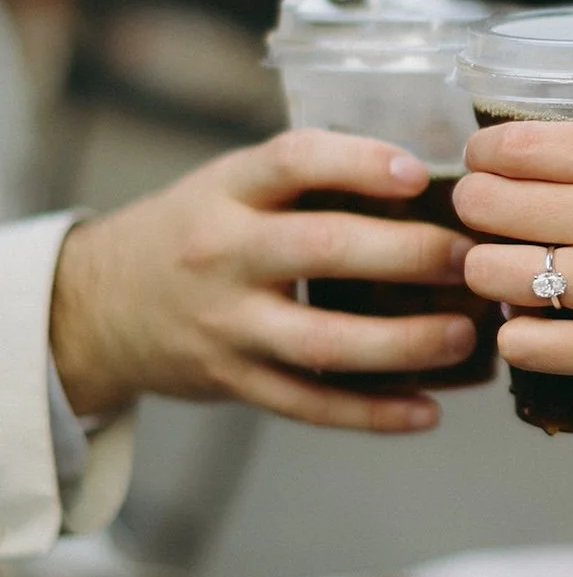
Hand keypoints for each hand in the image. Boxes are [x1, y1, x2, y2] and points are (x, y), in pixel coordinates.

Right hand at [51, 129, 476, 432]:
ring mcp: (227, 325)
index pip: (292, 162)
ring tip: (463, 336)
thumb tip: (431, 191)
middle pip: (320, 250)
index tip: (418, 173)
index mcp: (227, 191)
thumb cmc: (196, 233)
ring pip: (322, 342)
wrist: (99, 306)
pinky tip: (427, 412)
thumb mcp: (230, 187)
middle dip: (405, 254)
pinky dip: (371, 414)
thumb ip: (308, 184)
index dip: (357, 162)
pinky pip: (309, 405)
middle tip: (469, 258)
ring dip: (403, 344)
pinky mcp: (233, 382)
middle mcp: (222, 254)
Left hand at [454, 122, 572, 446]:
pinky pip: (520, 342)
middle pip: (486, 201)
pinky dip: (520, 341)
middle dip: (475, 216)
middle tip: (491, 231)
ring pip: (487, 270)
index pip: (517, 143)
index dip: (485, 160)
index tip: (486, 174)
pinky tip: (543, 336)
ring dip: (491, 278)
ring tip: (514, 286)